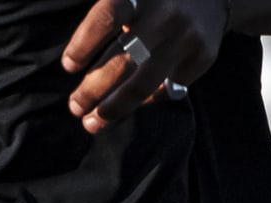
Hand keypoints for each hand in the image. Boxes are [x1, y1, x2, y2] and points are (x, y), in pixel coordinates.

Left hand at [62, 0, 227, 133]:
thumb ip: (110, 15)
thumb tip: (75, 62)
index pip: (105, 18)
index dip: (83, 44)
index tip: (68, 66)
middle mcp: (166, 13)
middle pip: (122, 59)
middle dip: (92, 89)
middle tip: (75, 107)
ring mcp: (186, 36)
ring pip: (142, 83)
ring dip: (113, 108)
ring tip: (92, 123)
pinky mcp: (202, 56)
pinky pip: (165, 89)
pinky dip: (143, 101)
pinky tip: (127, 106)